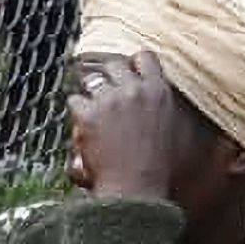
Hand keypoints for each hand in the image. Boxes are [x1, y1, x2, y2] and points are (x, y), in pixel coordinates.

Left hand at [66, 50, 185, 199]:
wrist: (136, 187)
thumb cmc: (155, 166)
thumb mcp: (170, 127)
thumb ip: (157, 105)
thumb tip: (146, 98)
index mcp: (158, 91)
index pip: (145, 57)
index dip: (133, 63)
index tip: (127, 73)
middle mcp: (134, 90)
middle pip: (114, 65)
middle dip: (107, 76)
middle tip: (104, 93)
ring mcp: (110, 100)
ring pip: (91, 79)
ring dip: (90, 92)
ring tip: (92, 109)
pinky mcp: (88, 114)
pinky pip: (74, 101)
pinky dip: (76, 112)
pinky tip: (82, 125)